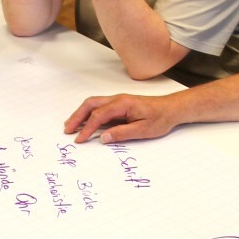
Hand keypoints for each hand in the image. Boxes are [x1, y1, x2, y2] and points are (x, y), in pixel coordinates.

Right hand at [64, 93, 179, 143]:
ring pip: (93, 103)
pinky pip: (99, 106)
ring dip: (80, 113)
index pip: (99, 115)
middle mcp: (117, 99)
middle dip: (77, 117)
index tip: (80, 140)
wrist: (171, 109)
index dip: (87, 128)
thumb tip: (103, 137)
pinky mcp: (119, 105)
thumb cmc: (160, 118)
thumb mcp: (143, 129)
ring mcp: (117, 100)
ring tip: (71, 125)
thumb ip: (122, 133)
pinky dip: (88, 113)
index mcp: (122, 104)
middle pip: (90, 104)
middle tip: (67, 130)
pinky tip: (84, 121)